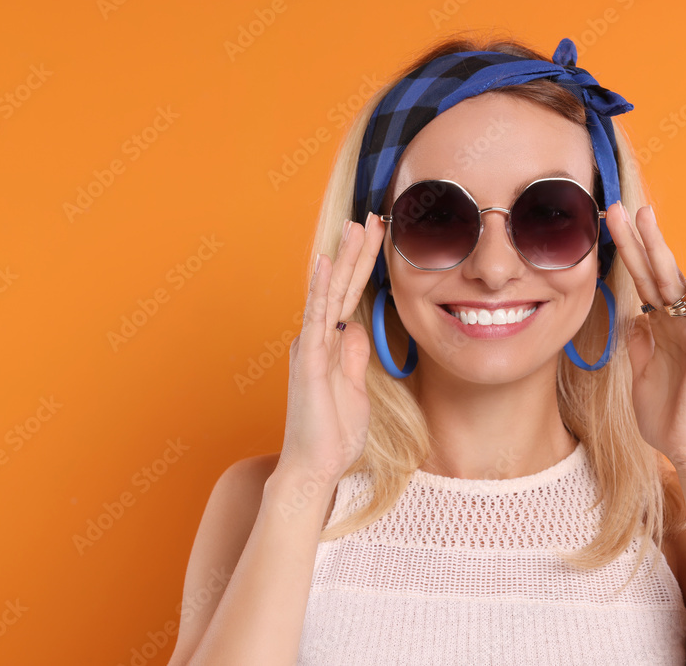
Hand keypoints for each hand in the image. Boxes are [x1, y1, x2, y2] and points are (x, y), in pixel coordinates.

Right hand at [277, 212, 386, 486]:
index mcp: (330, 344)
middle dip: (357, 251)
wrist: (314, 468)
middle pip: (341, 286)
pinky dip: (321, 289)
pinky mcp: (309, 360)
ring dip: (343, 258)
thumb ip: (353, 357)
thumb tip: (356, 330)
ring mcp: (311, 347)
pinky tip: (325, 263)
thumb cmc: (332, 434)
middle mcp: (317, 339)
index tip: (376, 236)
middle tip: (371, 216)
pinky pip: (317, 318)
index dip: (363, 265)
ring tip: (355, 225)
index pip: (350, 295)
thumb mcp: (353, 389)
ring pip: (330, 293)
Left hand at [604, 202, 685, 470]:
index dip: (624, 255)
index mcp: (658, 328)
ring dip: (660, 245)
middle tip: (617, 206)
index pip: (639, 282)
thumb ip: (638, 344)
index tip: (606, 227)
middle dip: (635, 240)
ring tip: (646, 213)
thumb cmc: (667, 417)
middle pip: (652, 272)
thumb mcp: (641, 374)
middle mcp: (676, 322)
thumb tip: (632, 318)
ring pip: (674, 279)